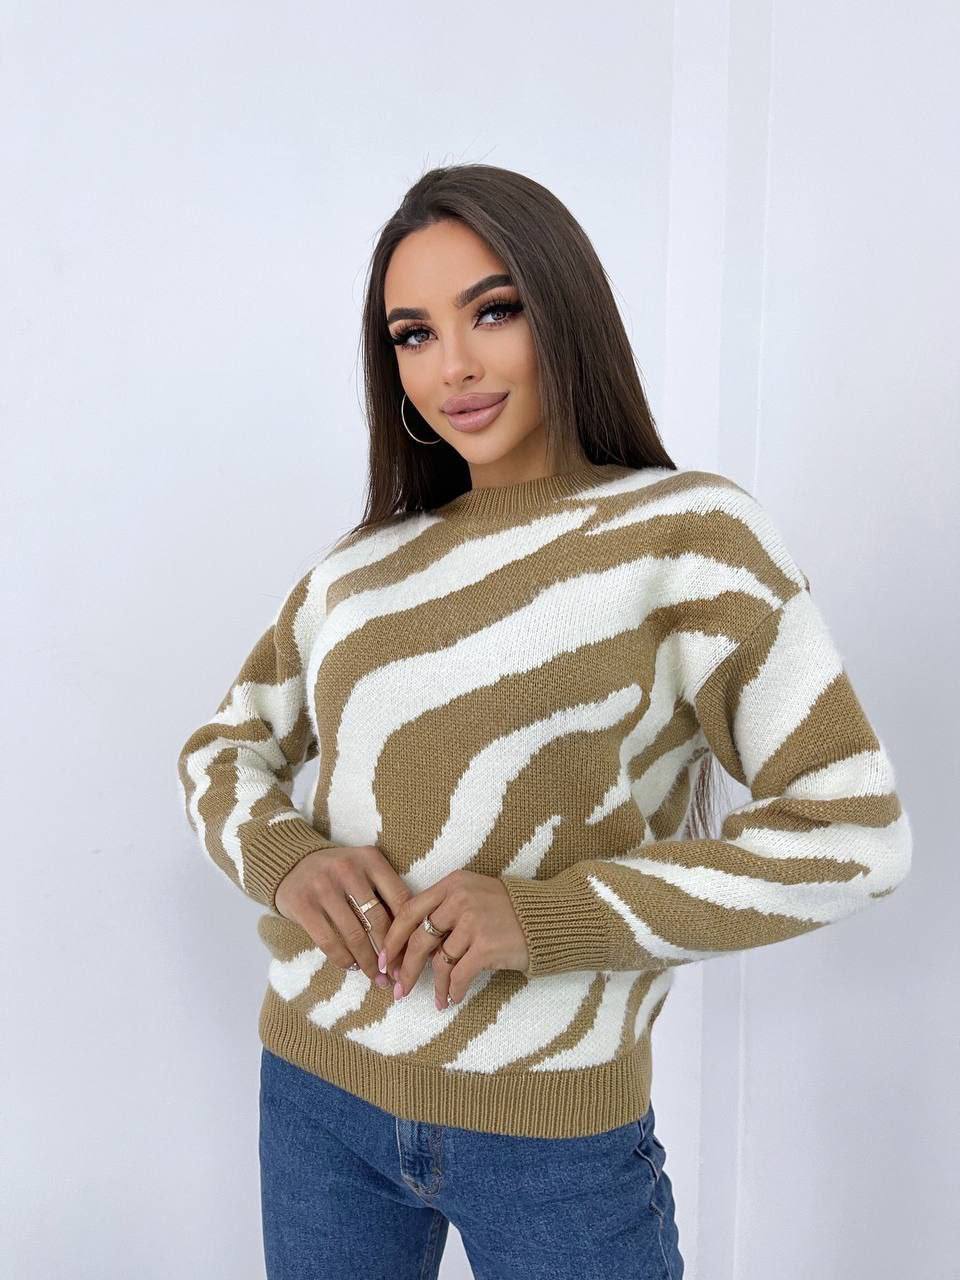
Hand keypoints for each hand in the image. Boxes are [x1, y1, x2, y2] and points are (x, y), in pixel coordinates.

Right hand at [274, 845, 413, 987]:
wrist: (292, 864)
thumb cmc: (338, 873)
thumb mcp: (364, 869)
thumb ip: (385, 892)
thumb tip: (411, 935)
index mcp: (370, 858)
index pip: (400, 898)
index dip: (408, 931)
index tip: (412, 954)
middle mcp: (348, 869)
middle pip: (378, 920)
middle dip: (390, 953)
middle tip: (396, 974)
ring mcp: (323, 887)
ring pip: (355, 935)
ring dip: (368, 963)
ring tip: (377, 977)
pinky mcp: (303, 905)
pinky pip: (329, 941)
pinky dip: (344, 959)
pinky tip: (352, 967)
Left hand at [379, 870, 529, 1009]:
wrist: (549, 918)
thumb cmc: (509, 910)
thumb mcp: (474, 895)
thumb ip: (445, 911)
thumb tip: (413, 947)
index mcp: (453, 884)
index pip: (409, 910)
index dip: (392, 938)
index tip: (384, 959)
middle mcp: (460, 899)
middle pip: (418, 939)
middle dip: (405, 968)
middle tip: (398, 989)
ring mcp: (473, 922)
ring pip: (438, 961)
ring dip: (435, 986)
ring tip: (437, 999)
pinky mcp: (486, 946)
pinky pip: (459, 975)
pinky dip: (453, 991)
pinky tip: (453, 999)